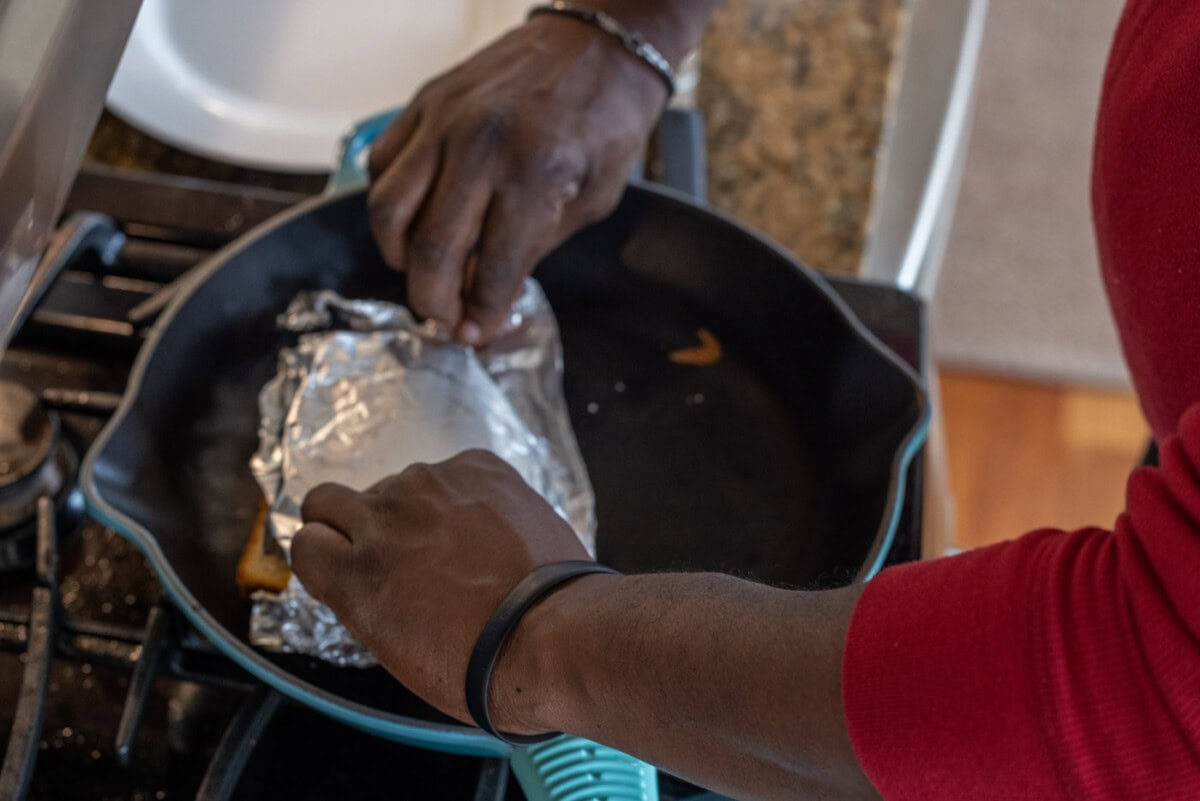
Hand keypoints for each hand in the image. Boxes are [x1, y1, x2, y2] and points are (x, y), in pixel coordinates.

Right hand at [289, 449, 589, 728]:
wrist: (554, 633)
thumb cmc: (481, 664)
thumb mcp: (396, 648)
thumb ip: (368, 598)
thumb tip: (374, 577)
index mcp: (353, 574)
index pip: (304, 542)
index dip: (327, 556)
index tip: (347, 565)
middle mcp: (381, 519)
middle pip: (329, 498)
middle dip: (349, 521)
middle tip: (391, 547)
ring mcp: (430, 485)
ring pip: (399, 484)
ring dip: (416, 508)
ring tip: (461, 545)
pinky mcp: (477, 466)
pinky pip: (453, 470)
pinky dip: (464, 492)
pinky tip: (491, 526)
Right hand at [366, 14, 668, 344]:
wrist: (599, 43)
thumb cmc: (606, 118)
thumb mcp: (594, 199)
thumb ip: (537, 248)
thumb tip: (488, 296)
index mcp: (535, 172)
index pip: (495, 268)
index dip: (481, 313)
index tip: (475, 334)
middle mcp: (481, 144)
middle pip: (432, 249)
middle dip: (434, 300)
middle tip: (444, 318)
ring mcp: (445, 119)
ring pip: (389, 210)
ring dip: (399, 258)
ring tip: (423, 274)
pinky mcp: (425, 102)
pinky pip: (382, 166)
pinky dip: (388, 206)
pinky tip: (414, 222)